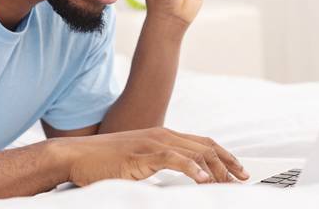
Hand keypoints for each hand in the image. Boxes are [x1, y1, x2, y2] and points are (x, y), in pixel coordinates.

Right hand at [55, 127, 247, 185]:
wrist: (76, 155)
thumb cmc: (104, 160)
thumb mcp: (139, 160)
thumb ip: (159, 163)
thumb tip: (180, 174)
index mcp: (163, 136)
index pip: (203, 143)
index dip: (224, 155)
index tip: (239, 170)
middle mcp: (162, 136)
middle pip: (205, 147)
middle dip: (227, 163)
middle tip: (242, 178)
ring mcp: (152, 143)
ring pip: (193, 153)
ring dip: (214, 169)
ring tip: (228, 183)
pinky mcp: (141, 154)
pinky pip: (171, 160)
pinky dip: (190, 168)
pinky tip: (202, 179)